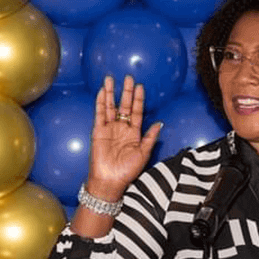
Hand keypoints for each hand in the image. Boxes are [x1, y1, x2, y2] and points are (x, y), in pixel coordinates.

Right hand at [85, 75, 161, 200]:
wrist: (110, 181)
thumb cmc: (128, 171)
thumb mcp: (144, 153)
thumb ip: (151, 137)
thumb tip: (160, 123)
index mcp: (134, 133)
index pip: (136, 112)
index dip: (138, 99)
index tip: (140, 86)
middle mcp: (121, 128)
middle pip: (124, 106)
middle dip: (126, 92)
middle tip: (128, 77)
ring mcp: (109, 129)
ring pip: (110, 107)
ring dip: (111, 93)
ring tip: (110, 79)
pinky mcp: (98, 131)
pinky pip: (99, 114)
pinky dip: (101, 103)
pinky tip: (102, 92)